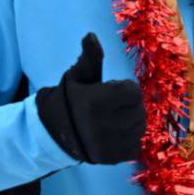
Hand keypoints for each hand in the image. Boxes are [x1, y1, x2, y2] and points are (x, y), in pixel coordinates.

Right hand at [37, 33, 145, 163]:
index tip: (113, 91)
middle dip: (130, 105)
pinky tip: (113, 135)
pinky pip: (136, 146)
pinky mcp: (111, 159)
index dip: (126, 89)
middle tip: (113, 106)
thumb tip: (91, 35)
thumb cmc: (70, 99)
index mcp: (94, 101)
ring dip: (132, 122)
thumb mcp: (77, 76)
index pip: (133, 91)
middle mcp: (101, 125)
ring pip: (140, 128)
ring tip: (113, 120)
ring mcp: (107, 145)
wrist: (53, 133)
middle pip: (140, 109)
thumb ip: (90, 57)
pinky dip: (129, 140)